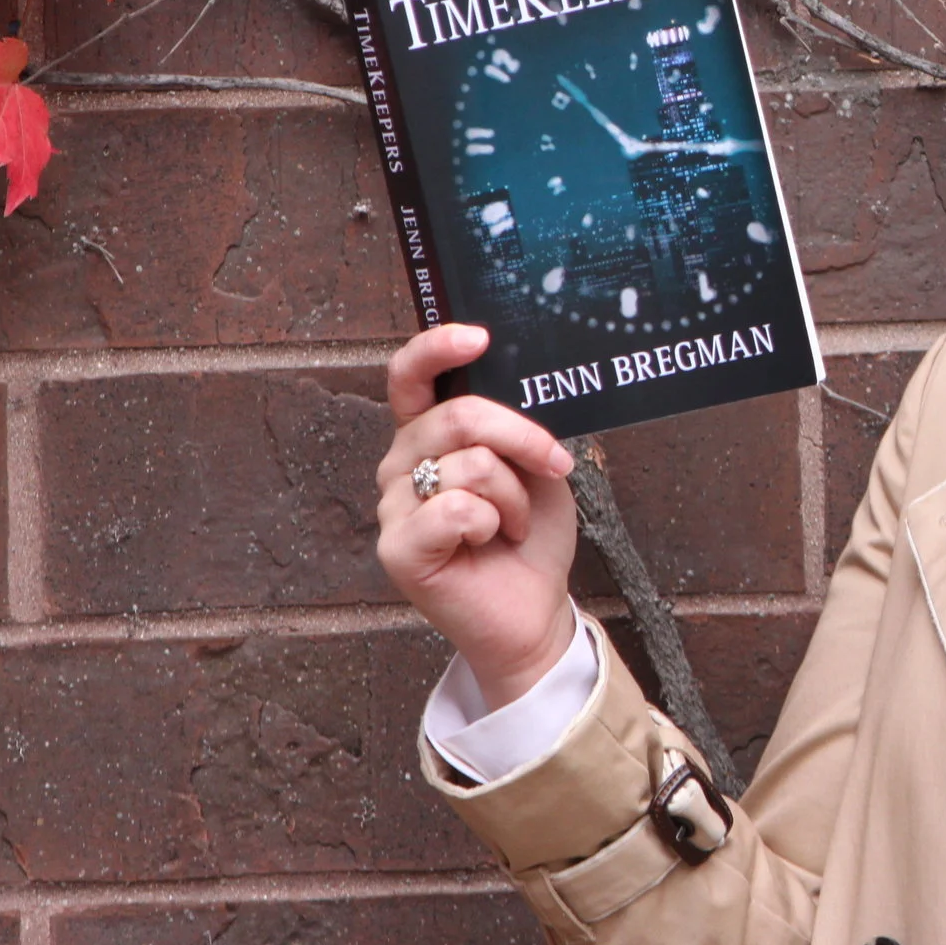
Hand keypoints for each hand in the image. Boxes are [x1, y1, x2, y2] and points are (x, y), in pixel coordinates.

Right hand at [377, 323, 580, 707]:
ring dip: (515, 496)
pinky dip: (494, 523)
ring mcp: (393, 506)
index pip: (410, 375)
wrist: (534, 607)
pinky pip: (458, 509)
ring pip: (472, 465)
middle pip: (460, 415)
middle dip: (523, 437)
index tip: (479, 337)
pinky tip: (489, 542)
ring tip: (510, 524)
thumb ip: (512, 425)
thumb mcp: (533, 465)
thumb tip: (512, 383)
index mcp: (427, 434)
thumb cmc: (529, 535)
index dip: (437, 347)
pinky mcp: (398, 548)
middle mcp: (400, 462)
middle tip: (552, 465)